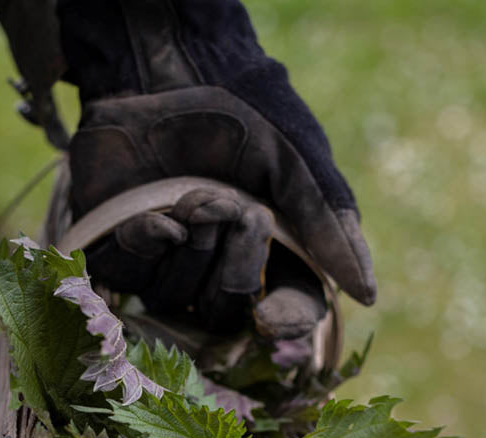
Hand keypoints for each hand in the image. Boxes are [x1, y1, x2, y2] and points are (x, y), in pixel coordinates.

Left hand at [57, 0, 375, 335]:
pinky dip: (145, 243)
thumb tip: (366, 293)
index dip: (281, 321)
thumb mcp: (295, 167)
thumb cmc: (242, 116)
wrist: (172, 68)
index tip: (269, 319)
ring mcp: (163, 260)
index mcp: (269, 253)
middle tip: (241, 210)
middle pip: (225, 311)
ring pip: (173, 297)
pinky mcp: (119, 247)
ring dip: (192, 244)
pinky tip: (156, 214)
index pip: (285, 311)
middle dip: (234, 263)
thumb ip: (328, 228)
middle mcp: (216, 265)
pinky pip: (127, 275)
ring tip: (194, 193)